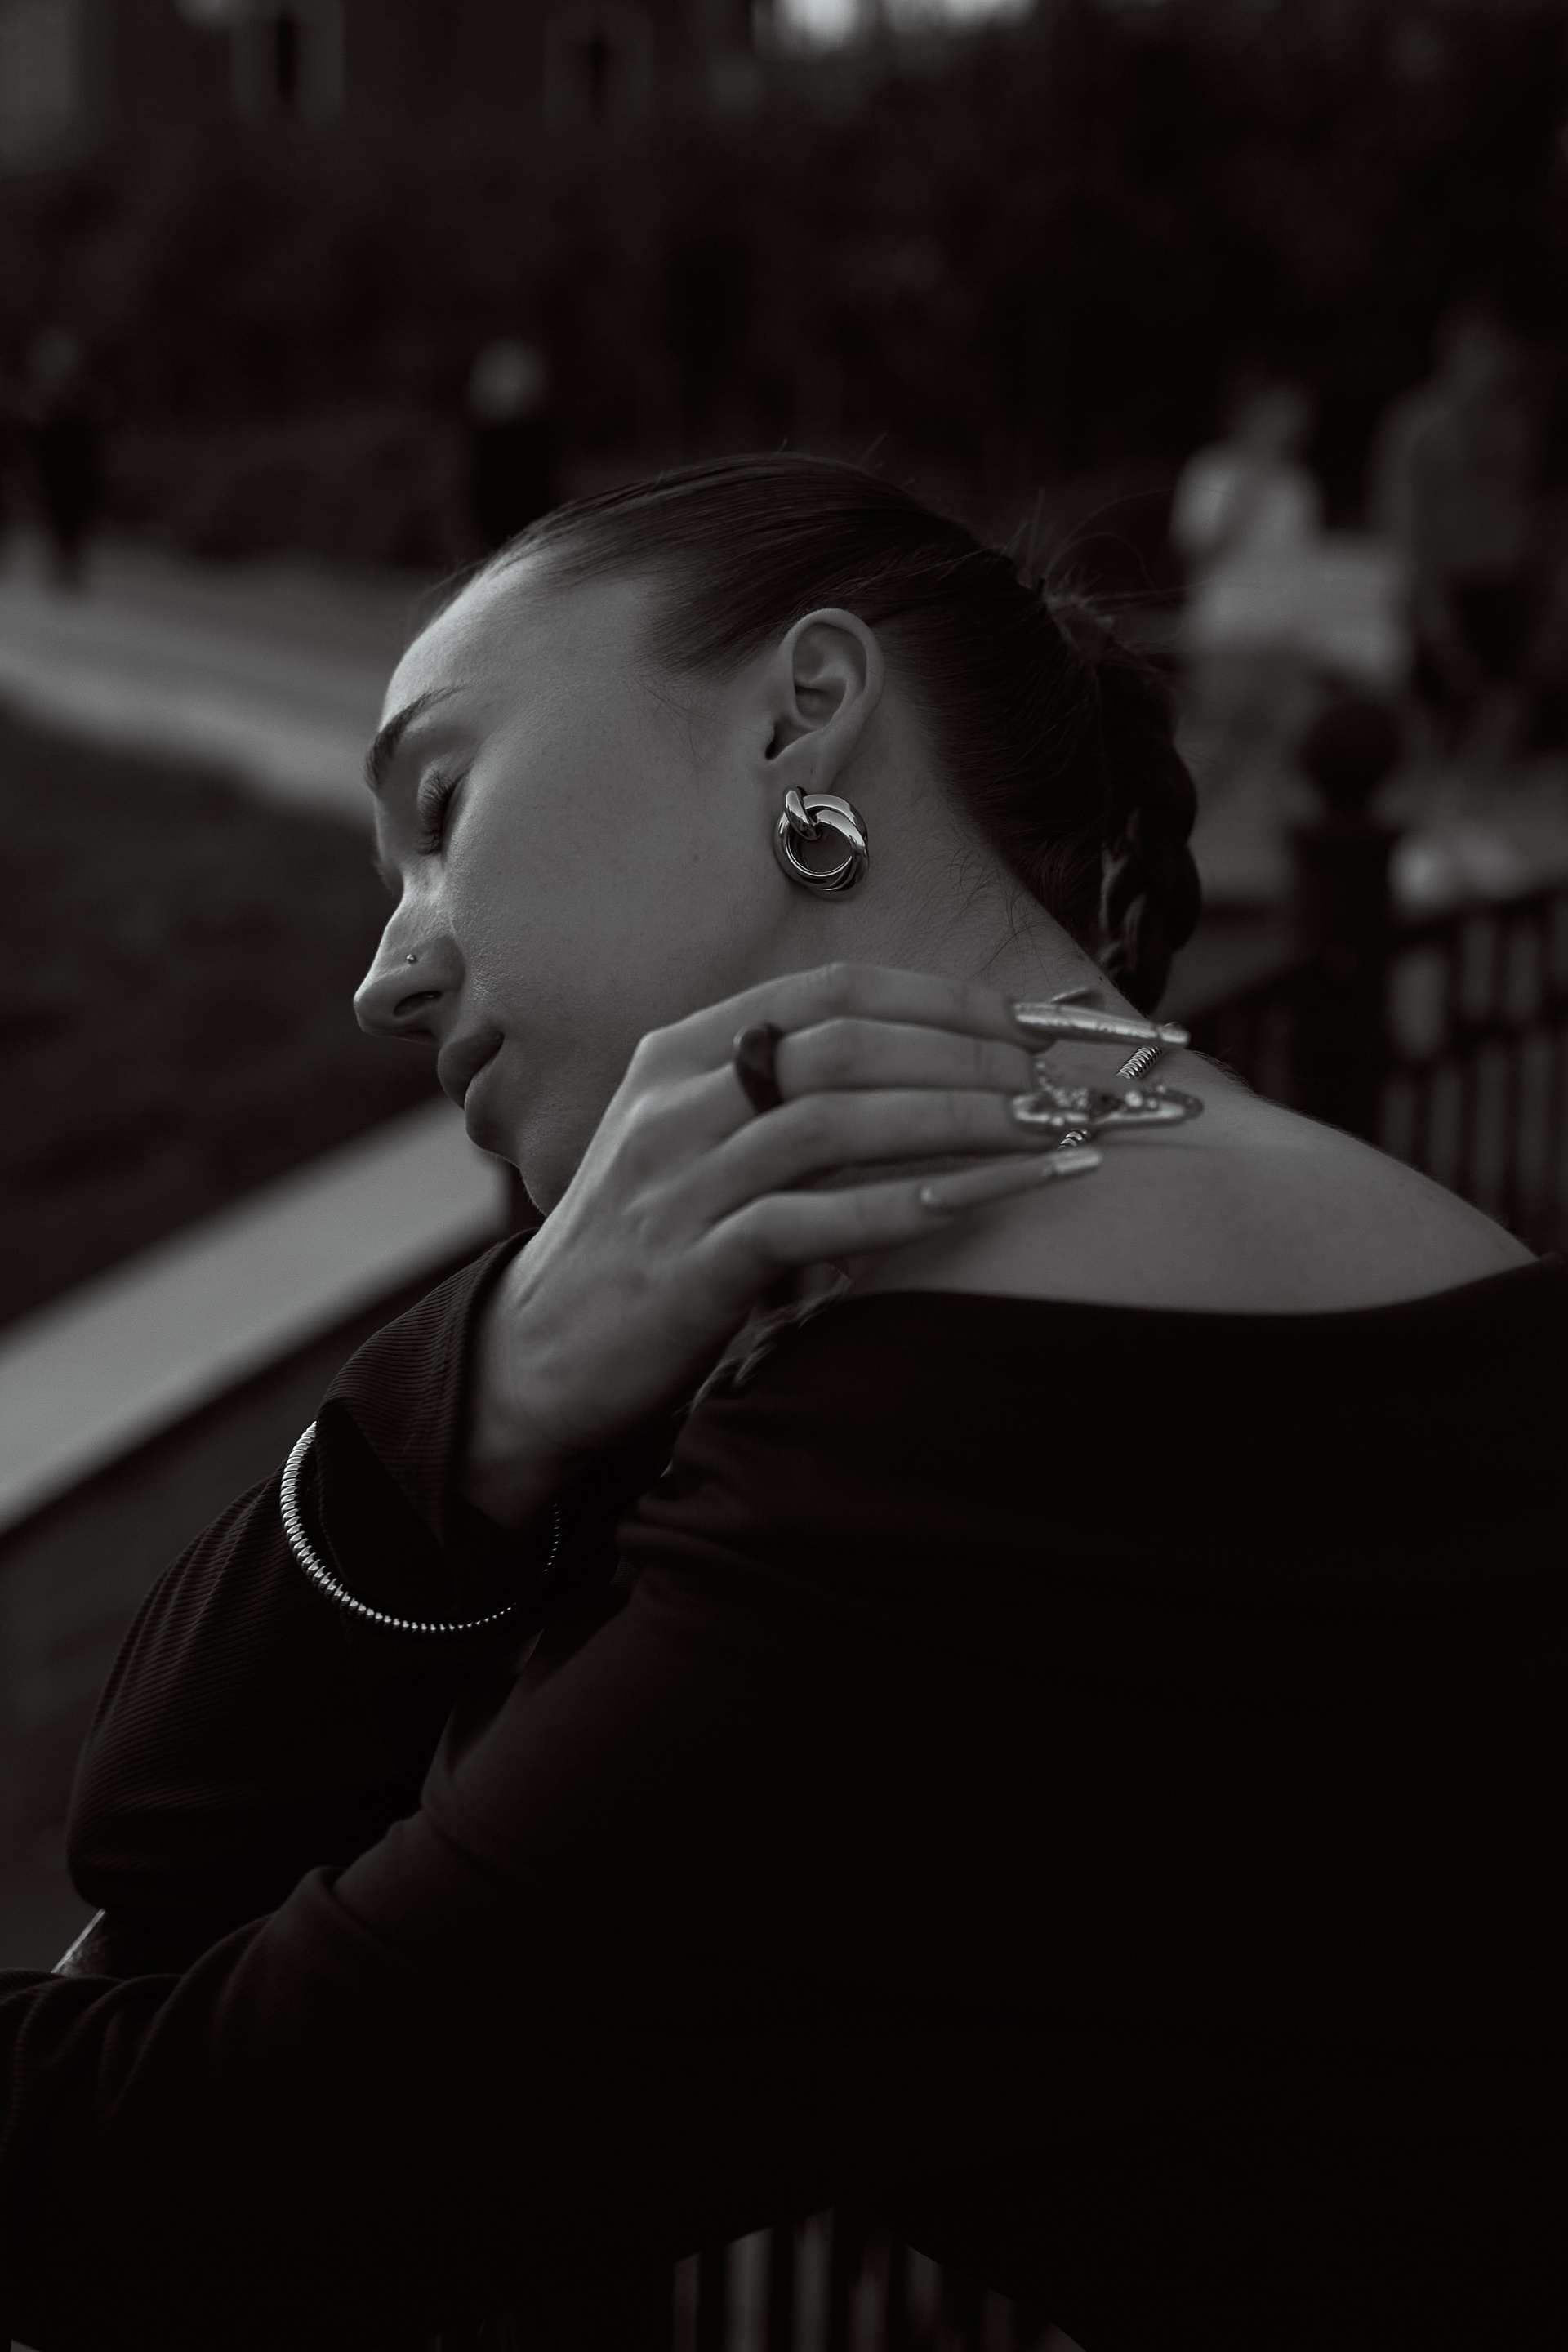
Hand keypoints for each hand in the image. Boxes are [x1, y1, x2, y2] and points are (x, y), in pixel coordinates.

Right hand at [462, 963, 1147, 1524]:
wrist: (539, 1357)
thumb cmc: (648, 1246)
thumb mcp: (699, 1145)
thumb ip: (786, 1102)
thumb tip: (929, 1074)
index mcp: (681, 1053)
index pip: (831, 991)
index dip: (943, 997)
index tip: (1032, 1021)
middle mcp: (675, 1102)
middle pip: (846, 1044)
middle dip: (968, 1052)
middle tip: (1060, 1079)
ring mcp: (677, 1181)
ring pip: (837, 1119)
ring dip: (958, 1118)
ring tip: (1048, 1131)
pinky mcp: (689, 1265)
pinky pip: (814, 1219)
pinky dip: (905, 1205)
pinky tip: (978, 1200)